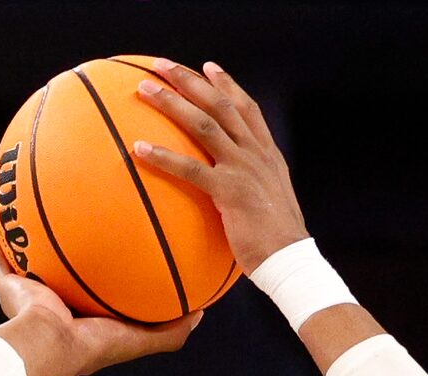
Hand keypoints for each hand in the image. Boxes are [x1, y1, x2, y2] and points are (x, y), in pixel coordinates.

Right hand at [0, 223, 200, 375]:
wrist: (50, 347)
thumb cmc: (93, 344)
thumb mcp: (140, 338)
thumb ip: (170, 330)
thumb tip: (201, 314)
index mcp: (80, 311)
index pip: (92, 280)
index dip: (103, 258)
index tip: (118, 232)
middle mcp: (52, 298)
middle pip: (58, 260)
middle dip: (65, 236)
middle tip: (77, 204)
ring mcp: (27, 290)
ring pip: (25, 252)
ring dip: (26, 228)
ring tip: (31, 196)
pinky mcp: (7, 283)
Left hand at [129, 60, 310, 275]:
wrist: (289, 257)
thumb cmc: (276, 237)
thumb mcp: (269, 198)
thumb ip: (252, 182)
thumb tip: (235, 184)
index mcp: (266, 153)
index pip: (246, 108)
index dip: (227, 84)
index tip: (207, 66)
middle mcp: (255, 153)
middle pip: (220, 104)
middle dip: (189, 81)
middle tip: (161, 65)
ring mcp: (242, 169)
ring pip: (204, 124)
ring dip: (172, 103)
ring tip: (144, 90)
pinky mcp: (229, 192)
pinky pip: (190, 169)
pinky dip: (163, 156)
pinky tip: (139, 149)